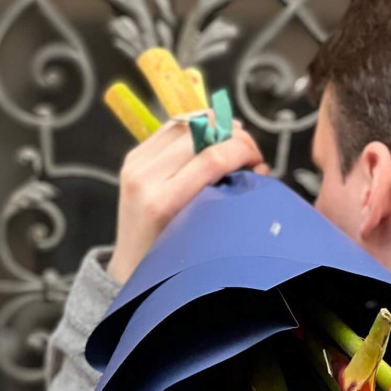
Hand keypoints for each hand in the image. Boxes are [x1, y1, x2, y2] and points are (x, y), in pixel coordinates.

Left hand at [107, 120, 267, 283]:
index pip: (211, 159)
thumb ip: (227, 199)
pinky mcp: (133, 157)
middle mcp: (145, 178)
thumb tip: (258, 168)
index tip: (258, 160)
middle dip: (233, 135)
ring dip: (215, 124)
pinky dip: (195, 124)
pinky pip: (169, 128)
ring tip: (234, 138)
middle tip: (250, 150)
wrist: (132, 267)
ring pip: (183, 124)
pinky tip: (212, 133)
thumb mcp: (204, 236)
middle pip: (198, 135)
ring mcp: (136, 164)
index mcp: (164, 203)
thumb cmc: (172, 260)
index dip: (242, 150)